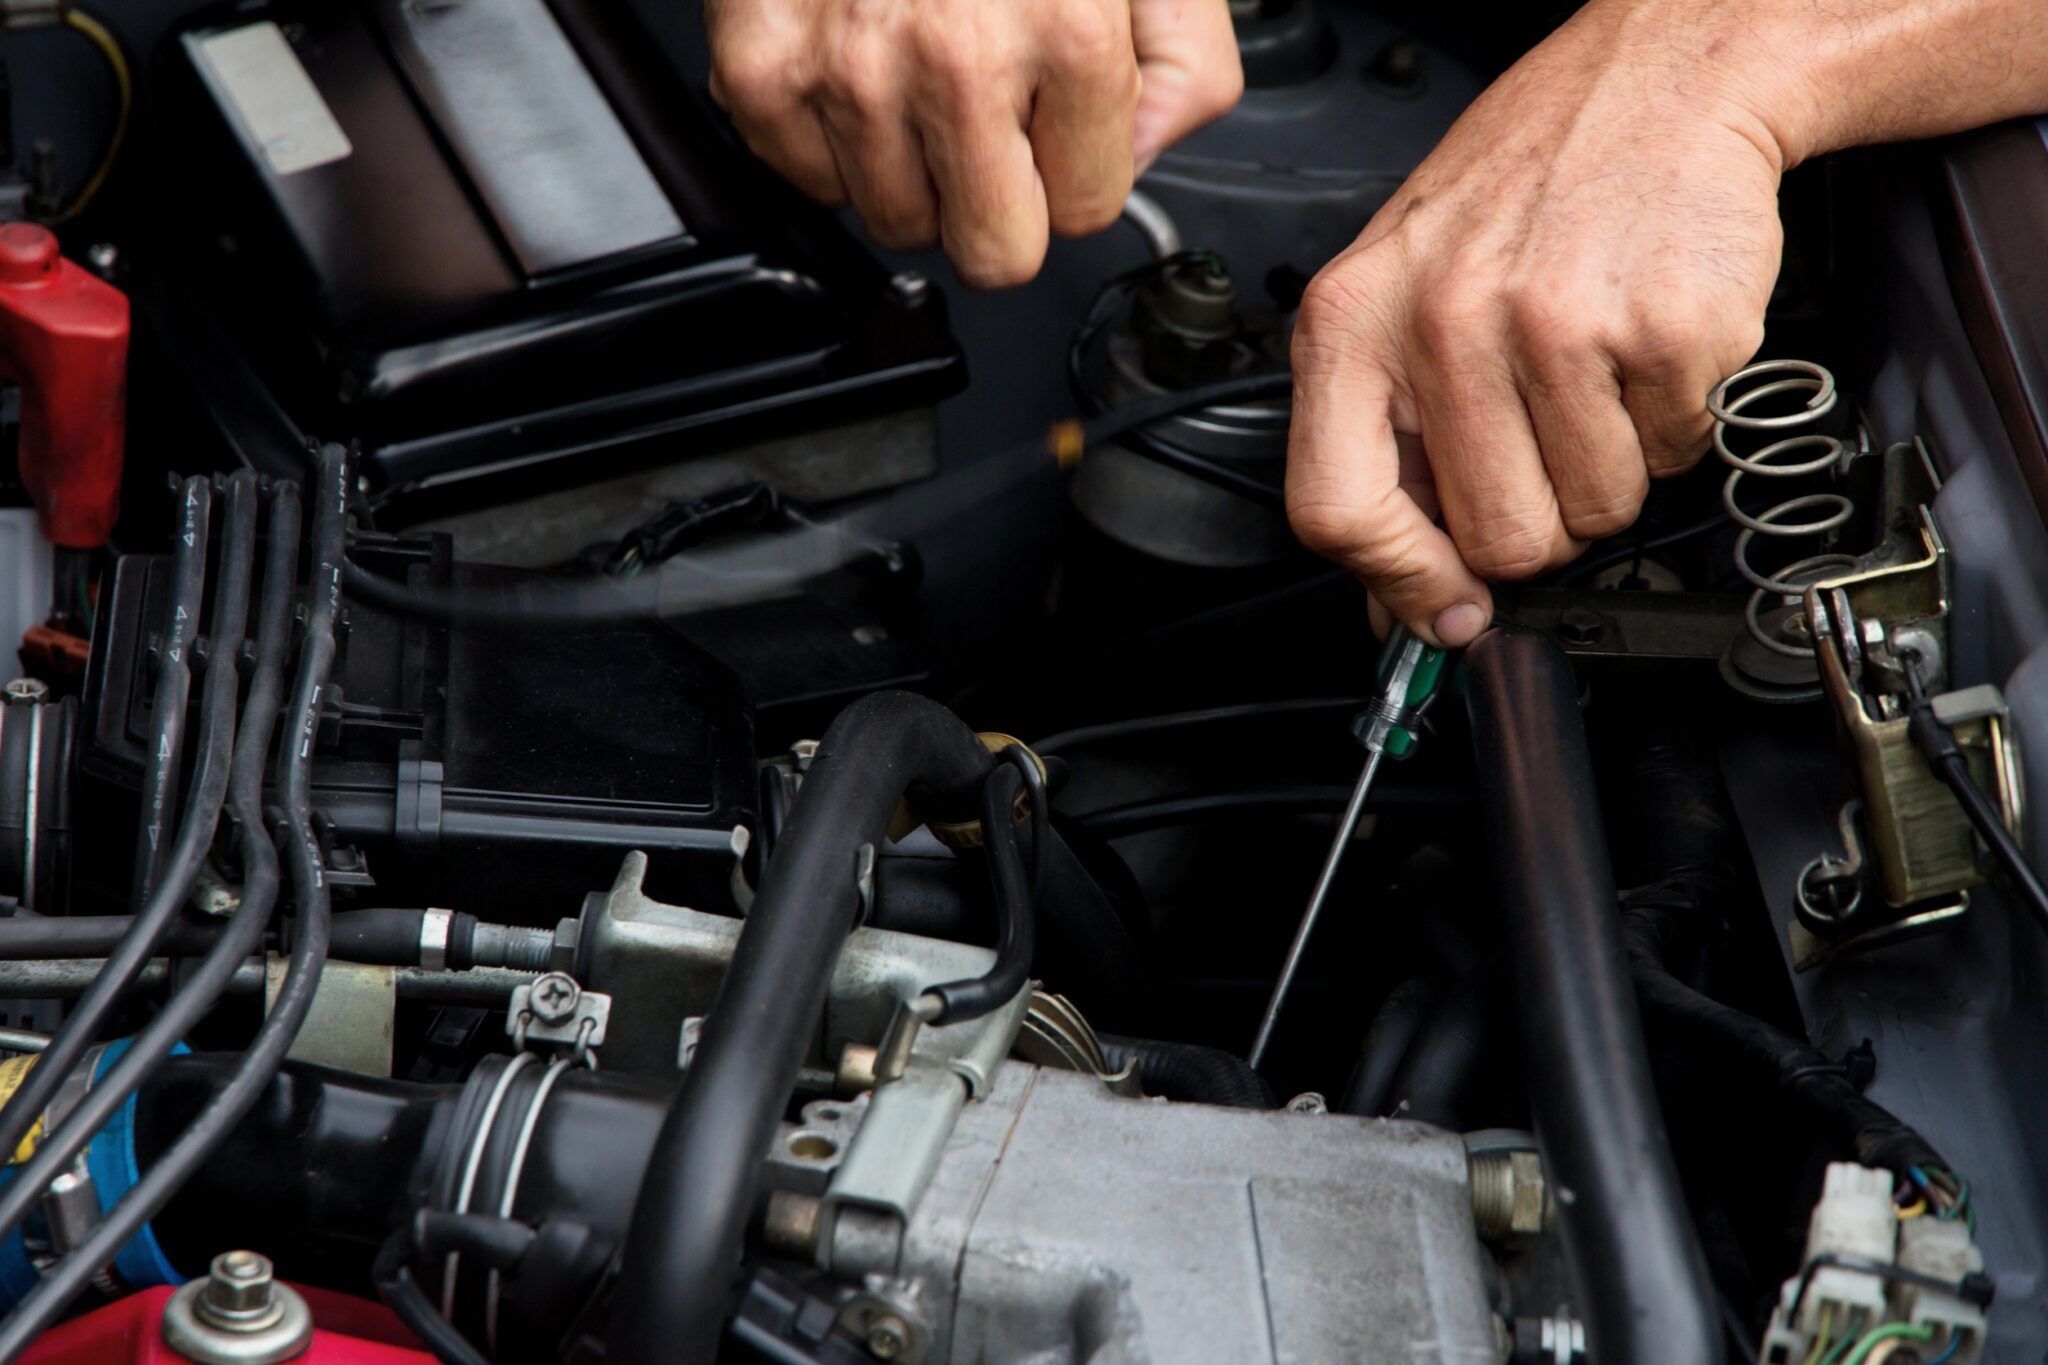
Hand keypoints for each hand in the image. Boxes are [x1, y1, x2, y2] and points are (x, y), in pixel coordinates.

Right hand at [705, 0, 1242, 288]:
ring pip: (898, 223)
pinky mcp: (763, 68)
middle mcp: (956, 60)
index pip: (1085, 213)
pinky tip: (859, 63)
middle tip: (992, 120)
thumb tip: (1140, 158)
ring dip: (914, 166)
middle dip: (1002, 203)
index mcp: (1067, 31)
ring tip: (918, 67)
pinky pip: (807, 180)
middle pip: (993, 254)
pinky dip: (832, 136)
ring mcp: (851, 70)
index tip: (1056, 113)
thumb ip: (1183, 68)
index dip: (1076, 167)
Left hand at [1284, 3, 1796, 645]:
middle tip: (1546, 438)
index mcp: (1352, 321)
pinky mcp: (1665, 331)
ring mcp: (1556, 327)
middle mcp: (1444, 322)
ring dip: (1611, 468)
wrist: (1658, 83)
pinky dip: (1673, 419)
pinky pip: (1675, 455)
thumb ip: (1382, 443)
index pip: (1336, 512)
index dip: (1398, 584)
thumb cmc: (1524, 190)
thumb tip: (1399, 597)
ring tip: (1594, 372)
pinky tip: (1642, 343)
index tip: (1446, 608)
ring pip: (1594, 513)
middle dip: (1539, 519)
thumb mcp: (1400, 296)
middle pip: (1497, 539)